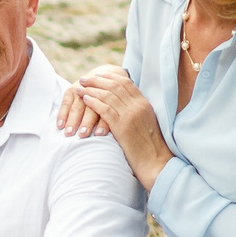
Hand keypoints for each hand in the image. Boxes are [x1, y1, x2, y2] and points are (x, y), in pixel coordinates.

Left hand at [67, 67, 169, 187]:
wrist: (156, 161)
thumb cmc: (149, 147)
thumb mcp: (145, 123)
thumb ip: (136, 111)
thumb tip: (122, 104)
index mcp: (144, 103)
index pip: (125, 83)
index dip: (109, 77)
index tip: (97, 75)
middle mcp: (138, 105)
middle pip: (114, 86)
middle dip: (97, 80)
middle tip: (83, 79)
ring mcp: (130, 115)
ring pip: (108, 95)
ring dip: (91, 89)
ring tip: (79, 88)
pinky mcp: (122, 126)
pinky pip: (105, 109)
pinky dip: (93, 102)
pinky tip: (85, 100)